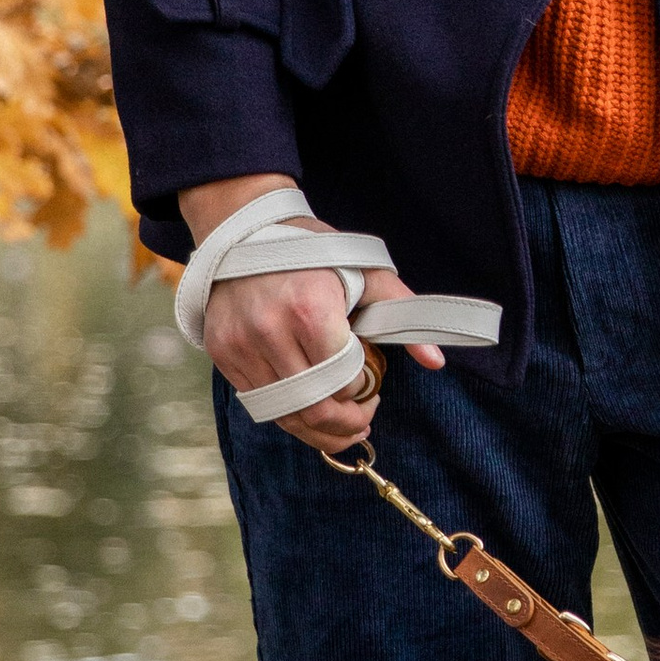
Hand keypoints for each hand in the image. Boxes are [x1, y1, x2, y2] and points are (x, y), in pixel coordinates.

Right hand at [176, 174, 446, 456]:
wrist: (245, 231)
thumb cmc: (313, 252)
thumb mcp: (366, 273)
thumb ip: (402, 314)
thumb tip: (436, 360)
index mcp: (310, 308)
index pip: (344, 381)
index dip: (364, 392)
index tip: (373, 386)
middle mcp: (270, 330)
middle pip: (314, 407)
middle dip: (345, 425)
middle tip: (363, 421)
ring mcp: (240, 344)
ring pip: (284, 414)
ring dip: (317, 429)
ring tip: (339, 427)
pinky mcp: (223, 353)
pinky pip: (258, 403)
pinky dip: (286, 414)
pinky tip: (306, 407)